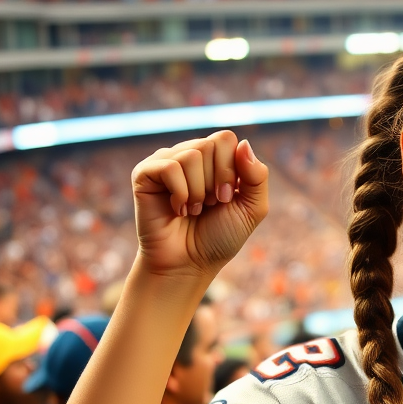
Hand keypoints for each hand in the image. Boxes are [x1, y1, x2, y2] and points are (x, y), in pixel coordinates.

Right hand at [131, 131, 268, 280]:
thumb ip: (257, 177)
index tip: (227, 197)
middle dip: (217, 181)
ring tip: (194, 209)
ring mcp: (165, 163)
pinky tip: (177, 209)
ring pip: (191, 155)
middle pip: (210, 144)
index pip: (226, 139)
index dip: (231, 169)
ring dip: (198, 191)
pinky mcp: (145, 174)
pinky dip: (180, 193)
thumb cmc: (219, 237)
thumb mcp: (251, 209)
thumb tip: (244, 144)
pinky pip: (169, 167)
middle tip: (211, 204)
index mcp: (214, 160)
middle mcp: (189, 156)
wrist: (189, 264)